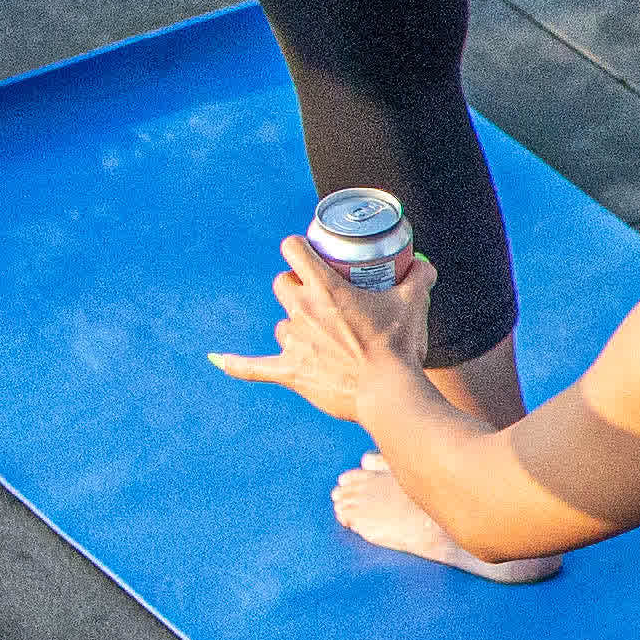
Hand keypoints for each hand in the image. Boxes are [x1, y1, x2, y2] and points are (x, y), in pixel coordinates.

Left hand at [208, 236, 440, 419]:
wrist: (388, 393)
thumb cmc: (400, 346)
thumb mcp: (414, 304)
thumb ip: (420, 277)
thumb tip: (423, 266)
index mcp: (326, 288)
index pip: (295, 250)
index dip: (300, 246)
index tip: (312, 251)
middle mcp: (302, 310)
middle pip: (282, 283)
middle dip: (297, 284)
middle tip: (322, 295)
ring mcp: (292, 342)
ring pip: (281, 323)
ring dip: (295, 324)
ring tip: (323, 336)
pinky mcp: (289, 371)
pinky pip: (253, 366)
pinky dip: (234, 362)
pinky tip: (216, 358)